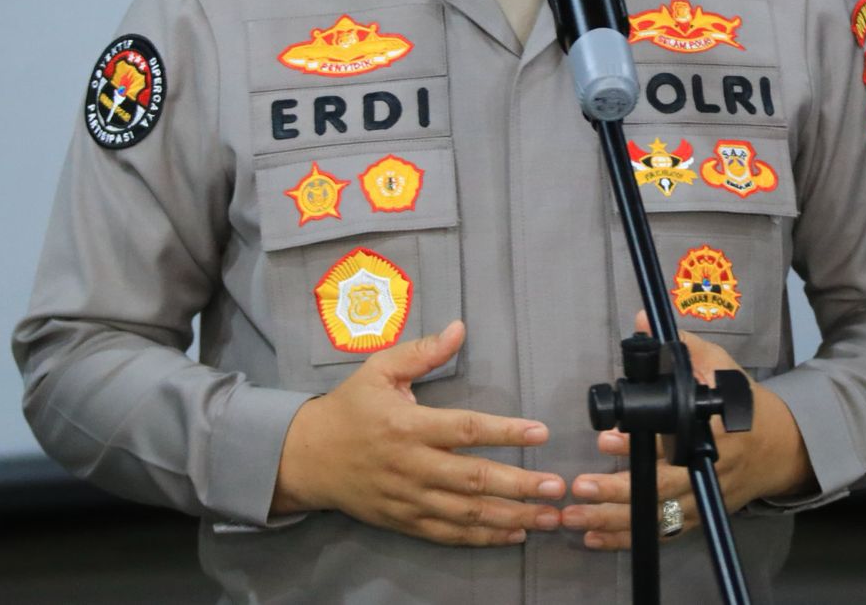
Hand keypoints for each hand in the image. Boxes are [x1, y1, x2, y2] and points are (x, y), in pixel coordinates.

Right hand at [271, 319, 565, 545]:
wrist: (308, 457)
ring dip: (511, 515)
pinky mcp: (405, 521)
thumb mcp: (379, 369)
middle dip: (520, 483)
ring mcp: (408, 498)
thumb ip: (422, 352)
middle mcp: (411, 465)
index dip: (505, 432)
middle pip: (473, 479)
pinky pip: (449, 534)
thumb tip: (460, 328)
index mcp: (407, 425)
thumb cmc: (350, 408)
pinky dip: (483, 537)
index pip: (464, 429)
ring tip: (548, 516)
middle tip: (557, 486)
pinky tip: (514, 532)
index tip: (540, 432)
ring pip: (466, 513)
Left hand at [562, 312, 814, 548]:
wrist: (779, 447)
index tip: (606, 440)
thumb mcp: (720, 364)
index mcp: (716, 430)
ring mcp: (705, 499)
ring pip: (658, 518)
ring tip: (575, 517)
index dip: (640, 444)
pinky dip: (629, 538)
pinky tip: (595, 538)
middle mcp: (710, 470)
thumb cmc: (743, 401)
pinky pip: (662, 534)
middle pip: (663, 489)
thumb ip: (683, 346)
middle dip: (618, 491)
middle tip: (580, 485)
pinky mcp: (700, 517)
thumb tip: (642, 322)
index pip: (675, 440)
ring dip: (614, 521)